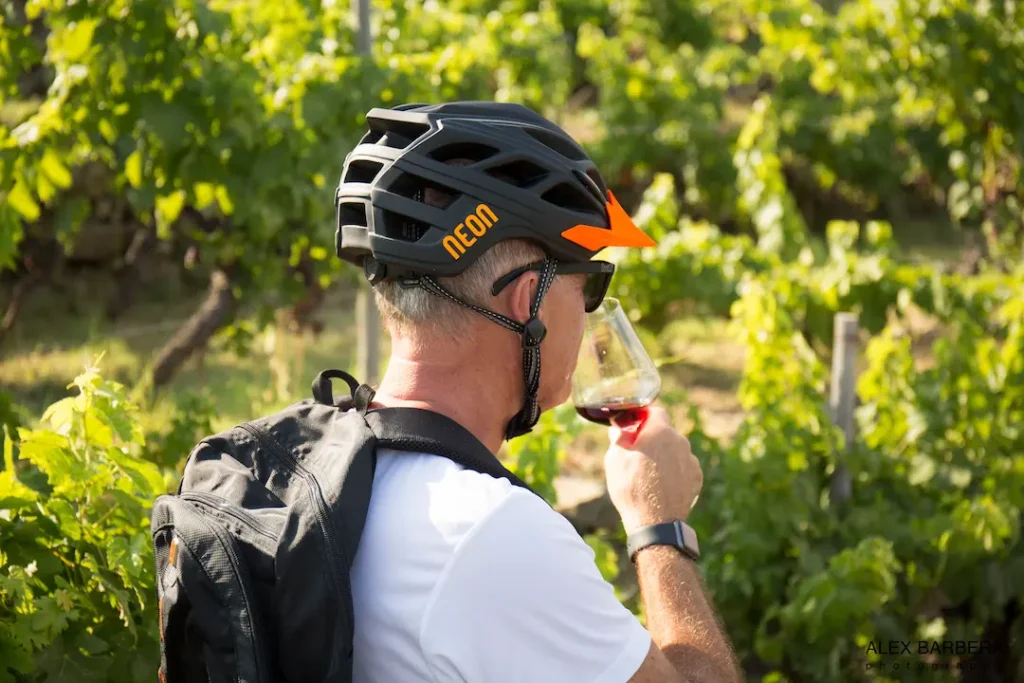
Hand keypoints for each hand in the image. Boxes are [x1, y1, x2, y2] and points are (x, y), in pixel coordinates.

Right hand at [603, 406, 702, 533]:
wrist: (655, 522)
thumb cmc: (631, 487)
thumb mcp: (614, 458)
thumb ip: (619, 437)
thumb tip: (619, 427)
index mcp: (660, 431)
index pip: (655, 412)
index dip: (642, 418)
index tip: (633, 427)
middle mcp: (680, 442)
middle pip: (665, 433)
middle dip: (652, 439)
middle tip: (636, 454)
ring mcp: (691, 461)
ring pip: (675, 451)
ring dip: (664, 457)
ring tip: (648, 476)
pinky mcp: (696, 478)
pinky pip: (683, 468)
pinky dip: (674, 472)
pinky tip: (661, 486)